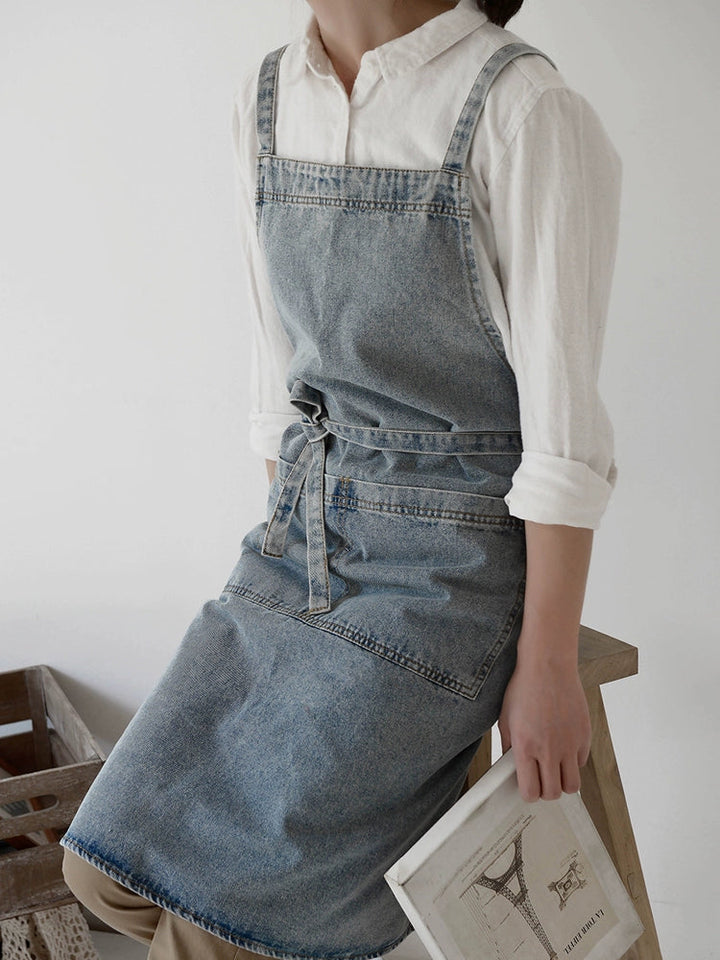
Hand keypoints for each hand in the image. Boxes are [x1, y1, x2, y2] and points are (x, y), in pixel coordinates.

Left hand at [497, 643, 591, 802]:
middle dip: (546, 792)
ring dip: (563, 782)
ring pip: (573, 785)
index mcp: (526, 747)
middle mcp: (549, 750)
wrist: (547, 666)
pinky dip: (574, 762)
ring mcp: (570, 744)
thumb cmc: (523, 689)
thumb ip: (508, 746)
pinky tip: (564, 749)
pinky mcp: (584, 735)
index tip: (527, 786)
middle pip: (553, 793)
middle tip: (541, 779)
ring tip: (555, 770)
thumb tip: (510, 767)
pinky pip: (582, 762)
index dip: (528, 793)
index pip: (530, 791)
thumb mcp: (506, 718)